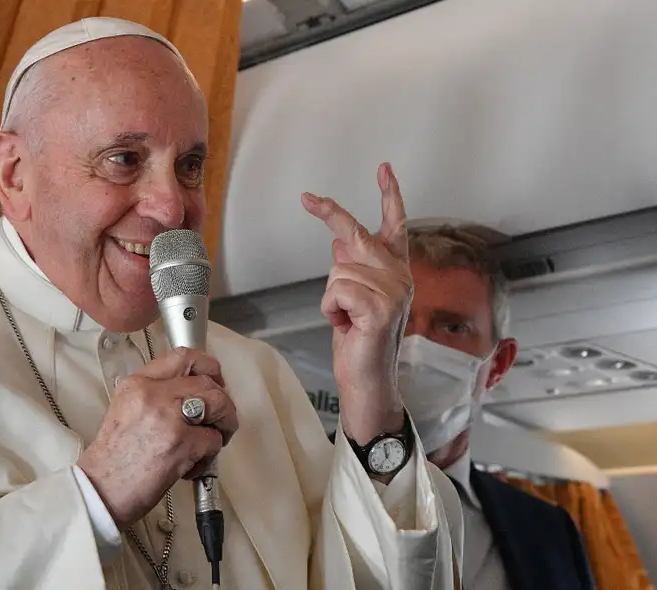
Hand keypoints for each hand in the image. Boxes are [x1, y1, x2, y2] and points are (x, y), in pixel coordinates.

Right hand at [77, 348, 238, 527]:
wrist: (101, 489)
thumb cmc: (114, 458)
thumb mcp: (126, 409)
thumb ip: (156, 395)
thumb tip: (194, 394)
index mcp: (137, 383)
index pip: (183, 357)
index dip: (207, 367)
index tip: (215, 381)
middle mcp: (153, 394)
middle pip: (208, 382)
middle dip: (223, 402)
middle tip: (221, 419)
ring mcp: (168, 417)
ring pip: (219, 405)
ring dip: (225, 424)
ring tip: (215, 440)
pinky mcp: (181, 443)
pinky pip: (214, 440)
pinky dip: (211, 455)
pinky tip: (193, 466)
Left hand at [300, 162, 411, 443]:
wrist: (366, 378)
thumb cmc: (359, 340)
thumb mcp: (349, 298)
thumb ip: (351, 267)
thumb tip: (340, 239)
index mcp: (395, 271)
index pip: (395, 225)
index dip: (390, 195)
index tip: (384, 168)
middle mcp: (400, 276)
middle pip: (355, 233)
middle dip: (329, 214)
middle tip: (308, 197)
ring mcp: (394, 291)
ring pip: (339, 269)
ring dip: (331, 298)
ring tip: (347, 319)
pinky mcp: (381, 307)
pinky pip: (337, 290)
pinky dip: (332, 310)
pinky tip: (348, 326)